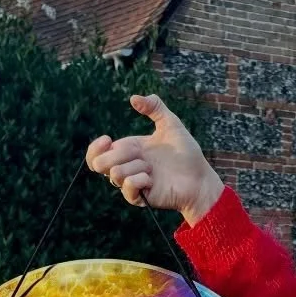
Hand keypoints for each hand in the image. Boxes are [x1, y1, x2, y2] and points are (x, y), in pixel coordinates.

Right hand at [85, 94, 223, 224]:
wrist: (200, 178)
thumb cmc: (186, 153)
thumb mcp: (171, 124)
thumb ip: (154, 107)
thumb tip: (133, 98)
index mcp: (128, 150)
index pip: (97, 154)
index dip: (95, 147)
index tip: (107, 139)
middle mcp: (127, 167)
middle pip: (98, 164)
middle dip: (117, 155)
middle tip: (140, 154)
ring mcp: (133, 184)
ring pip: (114, 175)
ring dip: (134, 167)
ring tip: (152, 169)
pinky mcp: (141, 198)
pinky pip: (128, 188)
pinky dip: (139, 180)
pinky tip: (152, 179)